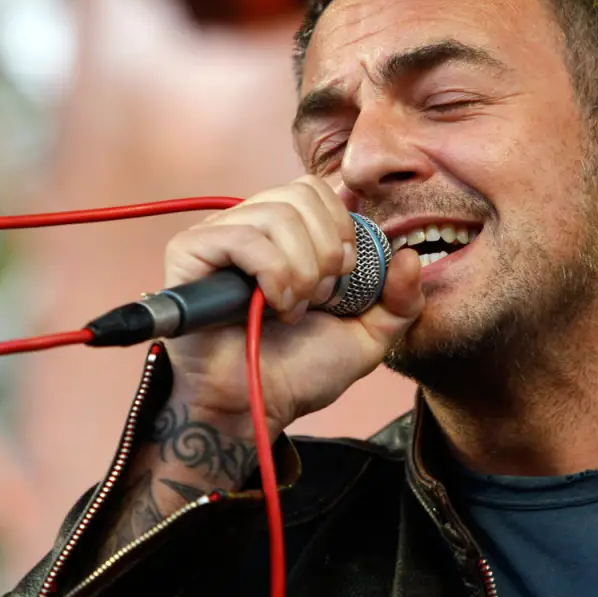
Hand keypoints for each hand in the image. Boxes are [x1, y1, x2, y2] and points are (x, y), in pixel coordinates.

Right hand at [162, 175, 423, 440]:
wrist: (256, 407)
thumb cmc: (301, 371)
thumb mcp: (369, 336)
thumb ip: (400, 300)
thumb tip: (408, 254)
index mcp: (286, 233)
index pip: (316, 189)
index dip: (342, 228)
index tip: (345, 275)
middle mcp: (250, 226)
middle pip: (300, 195)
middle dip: (327, 251)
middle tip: (320, 297)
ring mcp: (217, 237)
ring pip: (275, 215)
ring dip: (301, 270)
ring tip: (294, 309)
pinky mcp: (189, 254)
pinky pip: (242, 237)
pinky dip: (272, 274)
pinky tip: (274, 307)